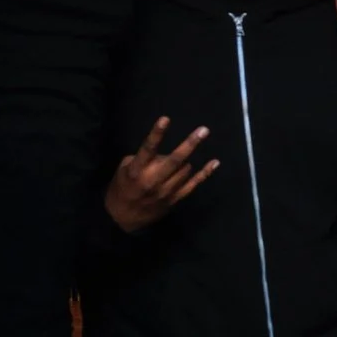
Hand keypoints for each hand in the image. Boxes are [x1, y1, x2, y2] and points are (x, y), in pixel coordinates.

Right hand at [105, 116, 215, 232]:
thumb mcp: (124, 169)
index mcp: (137, 170)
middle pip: (175, 160)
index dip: (156, 134)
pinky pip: (194, 184)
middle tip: (203, 130)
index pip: (148, 149)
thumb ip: (142, 158)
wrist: (122, 218)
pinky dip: (205, 173)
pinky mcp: (175, 199)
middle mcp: (153, 180)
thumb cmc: (122, 188)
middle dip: (190, 144)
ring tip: (178, 161)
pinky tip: (215, 162)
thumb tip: (161, 153)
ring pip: (186, 170)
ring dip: (185, 161)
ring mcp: (166, 191)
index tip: (165, 119)